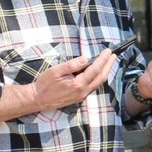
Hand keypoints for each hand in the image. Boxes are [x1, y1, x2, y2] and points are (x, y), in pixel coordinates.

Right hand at [0, 49, 116, 121]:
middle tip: (113, 56)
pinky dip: (98, 78)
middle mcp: (83, 91)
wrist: (37, 99)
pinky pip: (93, 86)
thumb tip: (85, 59)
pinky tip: (98, 72)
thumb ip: (71, 65)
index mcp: (78, 84)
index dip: (103, 60)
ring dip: (105, 71)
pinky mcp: (79, 97)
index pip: (95, 69)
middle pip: (101, 77)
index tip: (108, 51)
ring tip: (109, 62)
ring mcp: (82, 95)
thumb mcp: (56, 71)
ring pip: (98, 83)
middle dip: (109, 65)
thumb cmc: (44, 84)